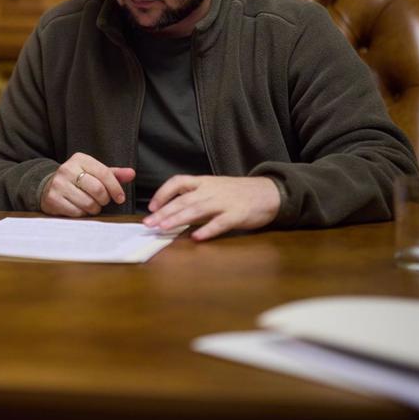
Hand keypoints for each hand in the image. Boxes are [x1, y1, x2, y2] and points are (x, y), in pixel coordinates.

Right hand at [40, 152, 135, 216]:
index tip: (120, 198)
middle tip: (102, 201)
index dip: (116, 188)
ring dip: (94, 208)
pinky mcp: (53, 199)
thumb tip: (132, 173)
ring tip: (91, 204)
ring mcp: (58, 184)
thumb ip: (113, 174)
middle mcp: (67, 169)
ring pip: (88, 203)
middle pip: (98, 190)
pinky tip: (79, 208)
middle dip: (104, 200)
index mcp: (80, 159)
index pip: (104, 173)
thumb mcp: (94, 173)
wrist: (49, 187)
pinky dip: (82, 213)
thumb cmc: (77, 180)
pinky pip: (77, 212)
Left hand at [142, 175, 280, 240]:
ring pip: (197, 209)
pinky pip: (220, 223)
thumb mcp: (215, 189)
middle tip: (149, 224)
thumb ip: (195, 198)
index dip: (163, 193)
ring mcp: (225, 202)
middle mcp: (211, 190)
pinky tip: (196, 238)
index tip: (151, 206)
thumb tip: (171, 212)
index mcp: (204, 182)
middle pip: (183, 200)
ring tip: (164, 229)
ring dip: (179, 219)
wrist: (269, 192)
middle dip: (164, 212)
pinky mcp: (238, 215)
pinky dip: (208, 230)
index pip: (178, 182)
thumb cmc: (239, 193)